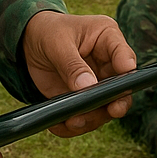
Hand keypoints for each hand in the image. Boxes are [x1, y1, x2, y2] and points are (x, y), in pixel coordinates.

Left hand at [21, 11, 136, 136]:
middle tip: (110, 111)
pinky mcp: (82, 100)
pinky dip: (71, 125)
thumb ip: (72, 65)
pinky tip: (57, 123)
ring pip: (104, 108)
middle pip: (121, 89)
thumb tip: (88, 87)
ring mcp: (97, 84)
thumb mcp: (57, 43)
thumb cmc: (48, 32)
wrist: (29, 42)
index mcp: (108, 38)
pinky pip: (84, 118)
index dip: (127, 72)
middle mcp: (108, 64)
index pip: (124, 56)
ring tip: (72, 121)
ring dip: (91, 118)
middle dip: (115, 103)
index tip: (122, 86)